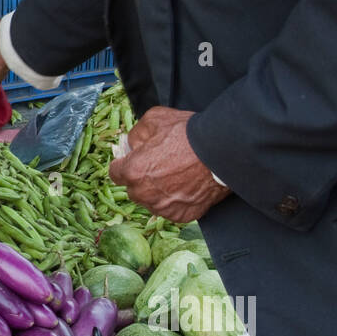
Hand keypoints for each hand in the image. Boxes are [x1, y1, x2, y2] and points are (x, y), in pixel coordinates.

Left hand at [108, 105, 228, 223]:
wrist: (221, 151)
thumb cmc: (188, 134)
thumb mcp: (154, 119)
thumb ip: (136, 134)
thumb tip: (132, 144)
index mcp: (133, 171)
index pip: (115, 173)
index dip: (124, 164)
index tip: (132, 160)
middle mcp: (145, 194)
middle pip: (134, 189)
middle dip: (141, 178)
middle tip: (160, 165)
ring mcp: (163, 207)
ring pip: (152, 201)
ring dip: (157, 192)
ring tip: (175, 176)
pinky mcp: (181, 216)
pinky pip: (171, 210)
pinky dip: (175, 201)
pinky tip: (186, 186)